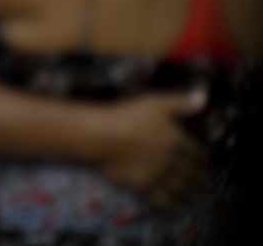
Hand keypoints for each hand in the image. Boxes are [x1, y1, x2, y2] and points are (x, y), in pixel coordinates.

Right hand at [94, 90, 206, 211]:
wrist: (102, 136)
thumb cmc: (128, 116)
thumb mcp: (156, 103)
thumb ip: (181, 103)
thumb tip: (205, 97)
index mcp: (177, 140)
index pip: (197, 153)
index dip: (202, 158)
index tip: (205, 161)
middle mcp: (172, 160)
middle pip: (191, 173)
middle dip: (199, 178)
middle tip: (203, 183)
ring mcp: (158, 175)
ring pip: (180, 188)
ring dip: (189, 193)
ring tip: (192, 196)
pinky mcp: (143, 186)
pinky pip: (162, 200)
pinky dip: (171, 206)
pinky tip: (174, 209)